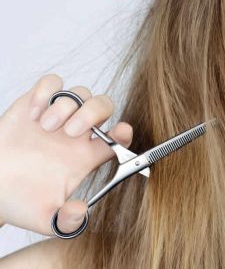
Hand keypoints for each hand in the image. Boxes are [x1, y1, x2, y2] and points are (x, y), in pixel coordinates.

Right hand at [0, 74, 132, 235]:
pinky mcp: (35, 105)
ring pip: (80, 93)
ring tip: (46, 128)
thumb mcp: (46, 220)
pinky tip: (33, 114)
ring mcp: (58, 117)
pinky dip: (46, 91)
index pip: (119, 137)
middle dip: (93, 113)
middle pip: (104, 106)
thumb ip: (66, 221)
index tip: (120, 133)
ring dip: (66, 107)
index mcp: (87, 156)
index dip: (124, 133)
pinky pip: (52, 83)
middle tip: (72, 132)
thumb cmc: (22, 203)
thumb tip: (80, 212)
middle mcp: (78, 134)